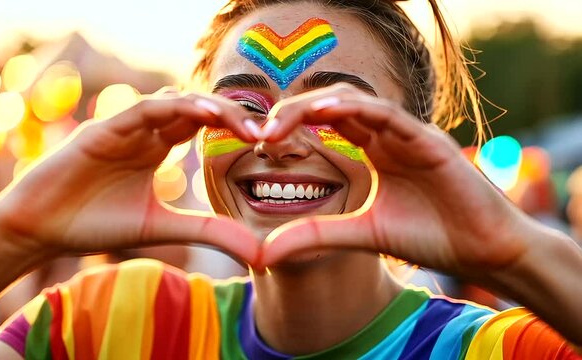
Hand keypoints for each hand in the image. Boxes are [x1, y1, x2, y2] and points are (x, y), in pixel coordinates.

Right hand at [0, 88, 259, 264]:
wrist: (41, 230)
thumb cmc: (95, 224)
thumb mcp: (162, 227)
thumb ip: (208, 232)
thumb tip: (259, 253)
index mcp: (157, 147)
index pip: (203, 123)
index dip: (235, 126)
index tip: (268, 141)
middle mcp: (144, 131)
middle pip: (195, 108)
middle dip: (231, 114)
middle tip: (266, 131)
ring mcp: (123, 128)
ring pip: (173, 103)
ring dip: (208, 107)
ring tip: (241, 122)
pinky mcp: (101, 131)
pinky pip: (142, 111)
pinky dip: (172, 109)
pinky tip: (202, 115)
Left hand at [260, 83, 531, 273]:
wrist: (482, 252)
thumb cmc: (430, 237)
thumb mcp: (360, 234)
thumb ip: (316, 235)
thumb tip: (264, 252)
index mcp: (376, 148)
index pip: (329, 120)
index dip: (293, 124)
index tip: (260, 141)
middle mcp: (391, 134)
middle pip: (336, 104)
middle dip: (296, 112)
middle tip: (261, 131)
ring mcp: (411, 134)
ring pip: (359, 102)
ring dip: (318, 105)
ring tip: (281, 121)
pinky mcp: (430, 142)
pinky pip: (390, 115)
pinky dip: (358, 109)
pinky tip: (325, 112)